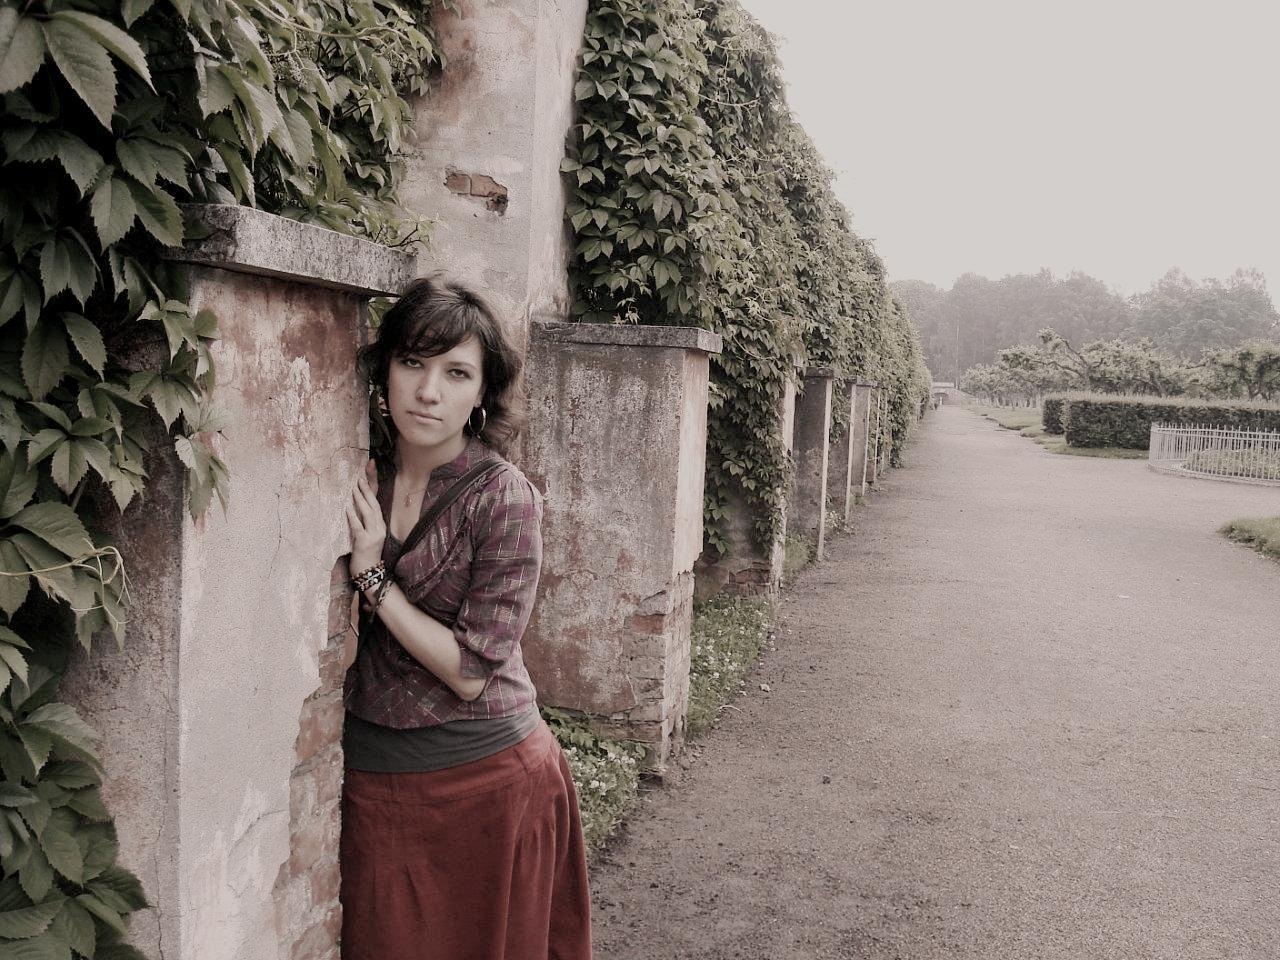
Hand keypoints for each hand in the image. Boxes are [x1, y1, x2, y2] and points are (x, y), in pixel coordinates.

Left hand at [346, 459, 385, 575]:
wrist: (370, 573)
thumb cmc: (366, 555)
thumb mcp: (368, 536)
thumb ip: (364, 522)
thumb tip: (354, 507)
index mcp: (380, 525)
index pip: (377, 502)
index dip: (374, 486)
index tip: (370, 470)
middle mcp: (379, 528)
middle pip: (375, 504)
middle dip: (368, 489)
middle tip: (361, 475)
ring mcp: (373, 535)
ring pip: (368, 513)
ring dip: (361, 499)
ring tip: (355, 488)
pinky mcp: (364, 542)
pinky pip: (358, 526)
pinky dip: (353, 516)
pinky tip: (348, 508)